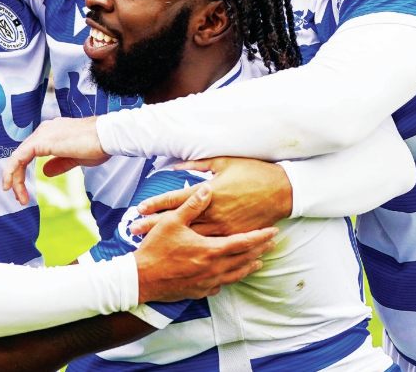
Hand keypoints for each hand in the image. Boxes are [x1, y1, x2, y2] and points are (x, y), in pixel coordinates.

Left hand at [2, 117, 107, 204]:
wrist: (107, 136)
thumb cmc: (98, 145)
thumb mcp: (75, 158)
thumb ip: (59, 163)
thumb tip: (46, 172)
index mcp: (52, 133)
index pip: (30, 152)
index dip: (24, 171)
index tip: (25, 190)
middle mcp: (44, 130)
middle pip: (22, 155)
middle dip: (18, 178)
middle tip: (20, 197)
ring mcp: (42, 134)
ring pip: (18, 157)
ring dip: (15, 179)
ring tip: (19, 197)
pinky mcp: (42, 141)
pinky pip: (19, 157)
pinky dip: (13, 172)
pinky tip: (12, 186)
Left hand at [132, 158, 291, 237]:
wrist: (282, 190)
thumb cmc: (253, 172)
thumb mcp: (223, 162)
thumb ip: (197, 163)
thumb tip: (176, 165)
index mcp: (210, 191)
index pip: (176, 199)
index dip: (156, 204)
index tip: (139, 209)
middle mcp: (214, 211)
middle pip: (178, 221)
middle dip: (154, 226)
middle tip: (134, 231)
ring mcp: (223, 226)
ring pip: (191, 236)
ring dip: (170, 240)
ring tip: (151, 244)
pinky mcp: (233, 235)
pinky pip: (211, 245)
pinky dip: (195, 248)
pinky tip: (182, 254)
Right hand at [134, 185, 277, 302]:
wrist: (142, 279)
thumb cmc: (156, 248)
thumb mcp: (172, 221)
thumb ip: (192, 205)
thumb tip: (207, 189)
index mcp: (210, 249)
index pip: (243, 242)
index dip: (260, 236)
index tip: (273, 231)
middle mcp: (214, 268)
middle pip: (244, 259)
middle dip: (260, 251)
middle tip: (272, 244)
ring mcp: (208, 282)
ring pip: (236, 275)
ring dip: (249, 267)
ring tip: (259, 262)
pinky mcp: (199, 291)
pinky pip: (221, 285)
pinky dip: (230, 279)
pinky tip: (230, 275)